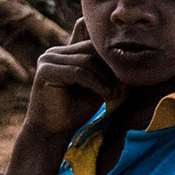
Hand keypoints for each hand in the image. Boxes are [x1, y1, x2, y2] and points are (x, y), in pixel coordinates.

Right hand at [26, 19, 119, 133]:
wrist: (53, 131)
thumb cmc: (76, 109)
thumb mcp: (96, 84)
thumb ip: (104, 68)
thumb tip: (127, 53)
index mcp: (66, 52)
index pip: (93, 42)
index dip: (111, 56)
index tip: (127, 72)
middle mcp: (55, 52)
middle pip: (92, 49)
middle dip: (111, 67)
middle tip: (124, 86)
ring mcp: (48, 60)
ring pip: (87, 60)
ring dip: (106, 78)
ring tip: (117, 93)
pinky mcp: (46, 71)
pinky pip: (79, 72)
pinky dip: (96, 83)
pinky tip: (107, 94)